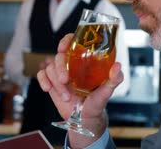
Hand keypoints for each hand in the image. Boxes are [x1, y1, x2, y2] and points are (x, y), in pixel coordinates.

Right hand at [37, 33, 123, 147]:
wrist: (84, 119)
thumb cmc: (97, 103)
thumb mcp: (107, 92)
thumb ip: (114, 79)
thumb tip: (118, 66)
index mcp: (84, 61)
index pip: (73, 42)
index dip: (66, 41)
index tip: (63, 48)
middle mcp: (71, 64)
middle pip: (59, 56)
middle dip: (60, 68)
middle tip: (65, 80)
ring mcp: (60, 72)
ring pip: (50, 67)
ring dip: (56, 83)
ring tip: (66, 97)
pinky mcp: (51, 81)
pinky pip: (42, 74)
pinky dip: (43, 80)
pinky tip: (48, 89)